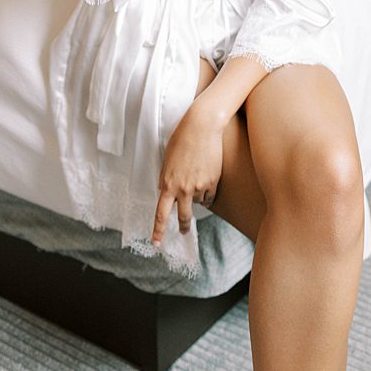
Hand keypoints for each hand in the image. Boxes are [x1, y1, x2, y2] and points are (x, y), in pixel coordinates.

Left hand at [153, 105, 222, 246]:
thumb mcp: (167, 160)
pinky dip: (208, 192)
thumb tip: (166, 191)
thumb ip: (166, 178)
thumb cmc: (181, 139)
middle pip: (183, 217)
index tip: (156, 243)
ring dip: (197, 197)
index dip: (158, 231)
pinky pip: (210, 195)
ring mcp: (200, 186)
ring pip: (198, 202)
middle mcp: (183, 189)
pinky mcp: (214, 180)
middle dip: (183, 226)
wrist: (202, 127)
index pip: (161, 214)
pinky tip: (207, 180)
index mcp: (168, 184)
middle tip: (184, 232)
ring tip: (197, 179)